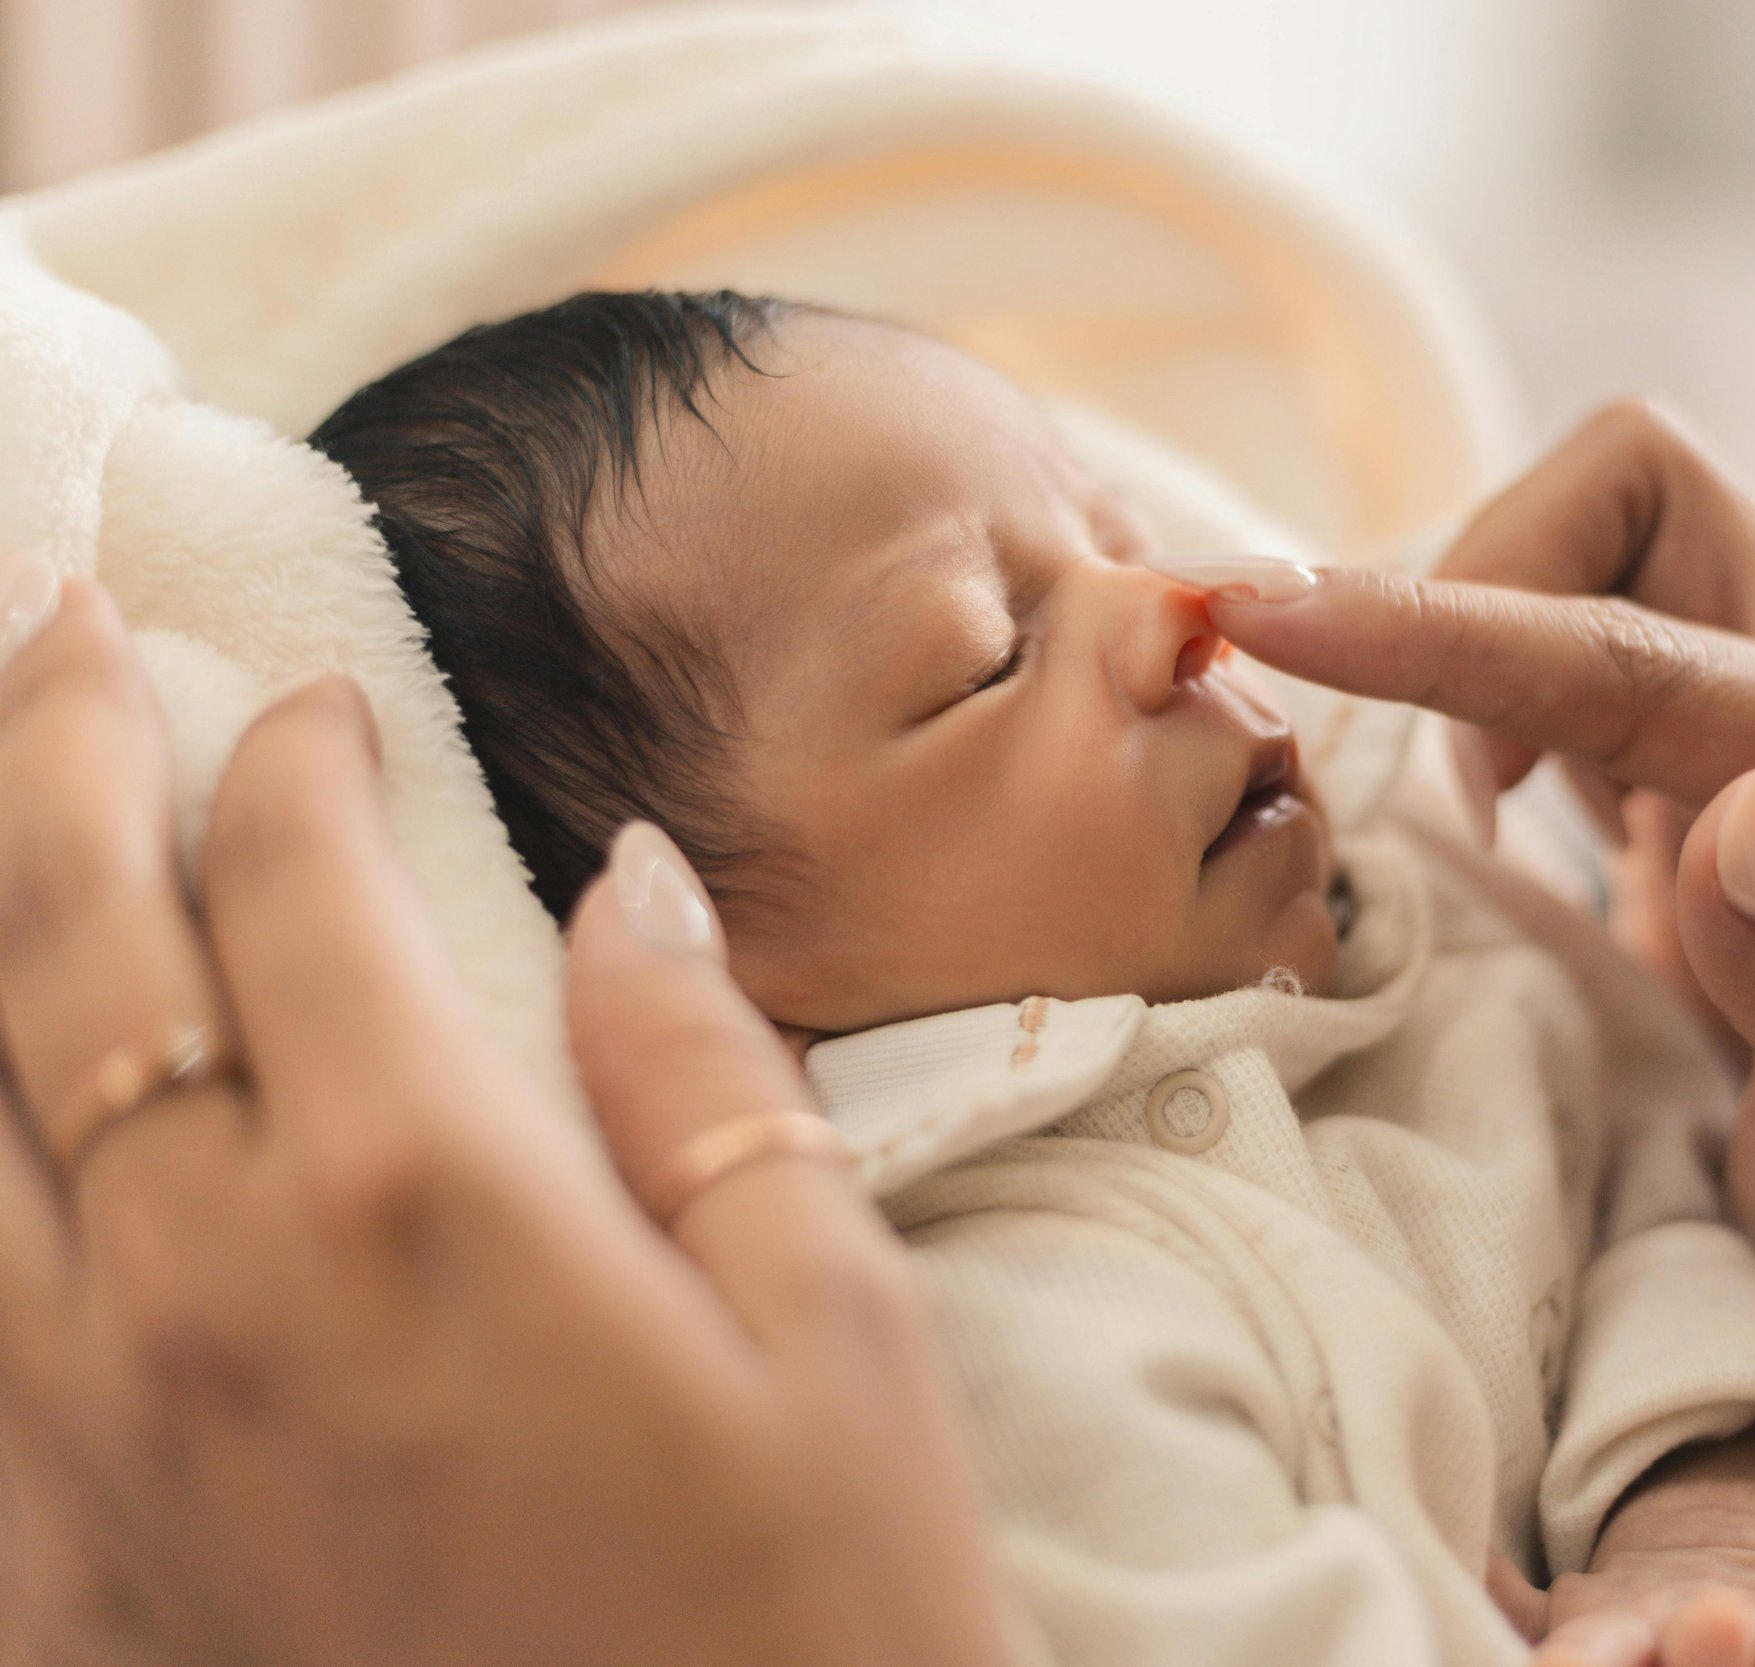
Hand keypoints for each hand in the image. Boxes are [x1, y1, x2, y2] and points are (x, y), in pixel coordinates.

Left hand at [0, 580, 1011, 1665]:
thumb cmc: (814, 1612)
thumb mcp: (829, 1324)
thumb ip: (701, 1073)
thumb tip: (629, 881)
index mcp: (427, 1204)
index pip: (297, 887)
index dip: (292, 757)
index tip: (319, 704)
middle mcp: (211, 1298)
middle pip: (68, 955)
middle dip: (51, 754)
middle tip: (59, 626)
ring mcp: (102, 1447)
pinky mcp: (72, 1576)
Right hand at [1168, 403, 1754, 1390]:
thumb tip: (1743, 802)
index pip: (1636, 647)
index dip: (1447, 627)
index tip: (1270, 615)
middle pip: (1639, 493)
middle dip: (1485, 573)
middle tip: (1427, 775)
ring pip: (1595, 552)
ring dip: (1477, 629)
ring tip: (1460, 814)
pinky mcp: (1703, 776)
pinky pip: (1569, 659)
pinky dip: (1482, 688)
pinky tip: (1474, 812)